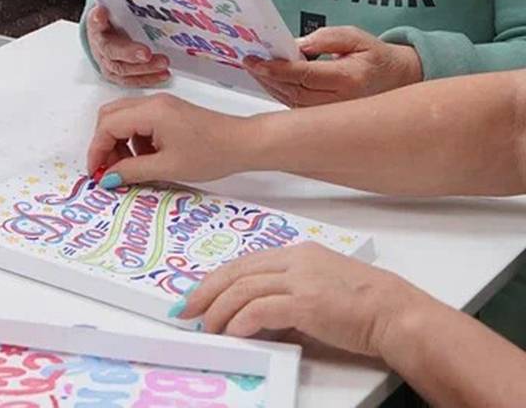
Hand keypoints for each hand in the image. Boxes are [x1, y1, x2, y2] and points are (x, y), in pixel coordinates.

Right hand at [85, 4, 168, 87]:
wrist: (102, 41)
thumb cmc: (110, 25)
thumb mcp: (111, 11)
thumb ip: (114, 5)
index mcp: (96, 28)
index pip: (95, 23)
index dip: (98, 19)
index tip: (101, 13)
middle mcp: (100, 49)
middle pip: (112, 52)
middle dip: (130, 54)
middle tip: (146, 53)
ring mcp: (108, 65)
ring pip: (124, 70)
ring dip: (145, 68)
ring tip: (162, 63)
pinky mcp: (118, 77)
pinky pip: (133, 81)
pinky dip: (149, 78)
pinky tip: (163, 74)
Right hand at [86, 92, 249, 184]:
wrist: (243, 143)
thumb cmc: (209, 155)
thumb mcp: (168, 167)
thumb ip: (133, 170)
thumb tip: (107, 178)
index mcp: (149, 111)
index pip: (107, 125)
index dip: (97, 150)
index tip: (96, 174)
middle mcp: (151, 102)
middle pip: (110, 116)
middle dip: (105, 143)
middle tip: (109, 170)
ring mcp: (160, 105)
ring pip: (124, 118)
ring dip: (120, 142)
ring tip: (132, 168)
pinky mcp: (168, 111)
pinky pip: (139, 121)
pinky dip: (135, 139)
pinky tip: (148, 159)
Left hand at [182, 242, 426, 357]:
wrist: (397, 314)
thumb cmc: (367, 308)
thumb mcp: (322, 290)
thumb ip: (291, 296)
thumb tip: (259, 318)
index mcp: (298, 254)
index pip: (246, 263)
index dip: (218, 279)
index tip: (200, 294)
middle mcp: (295, 260)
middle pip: (237, 271)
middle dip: (207, 291)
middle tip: (188, 310)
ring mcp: (300, 280)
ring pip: (244, 289)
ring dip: (221, 310)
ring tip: (209, 327)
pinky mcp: (306, 303)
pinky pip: (262, 308)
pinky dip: (242, 320)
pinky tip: (233, 332)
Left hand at [246, 25, 421, 106]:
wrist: (397, 78)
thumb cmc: (374, 56)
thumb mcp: (353, 36)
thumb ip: (325, 39)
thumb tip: (295, 46)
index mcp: (349, 79)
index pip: (306, 76)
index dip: (279, 69)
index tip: (258, 62)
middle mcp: (342, 102)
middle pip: (296, 92)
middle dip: (269, 78)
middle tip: (249, 63)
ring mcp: (336, 114)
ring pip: (295, 104)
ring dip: (271, 87)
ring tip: (255, 69)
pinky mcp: (330, 118)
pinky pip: (299, 108)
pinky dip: (281, 94)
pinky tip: (270, 81)